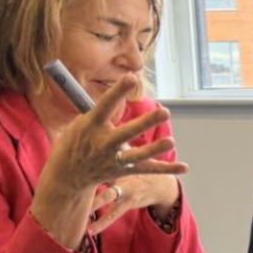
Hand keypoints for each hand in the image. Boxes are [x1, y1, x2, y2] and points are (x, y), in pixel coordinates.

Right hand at [32, 76, 185, 249]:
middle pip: (126, 132)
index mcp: (91, 126)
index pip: (105, 106)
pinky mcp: (124, 171)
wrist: (68, 175)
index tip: (132, 77)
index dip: (118, 91)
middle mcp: (103, 143)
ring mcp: (114, 160)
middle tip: (164, 112)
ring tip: (171, 141)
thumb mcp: (81, 123)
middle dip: (145, 123)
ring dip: (155, 149)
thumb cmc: (77, 141)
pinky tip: (184, 166)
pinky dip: (166, 169)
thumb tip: (120, 91)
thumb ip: (102, 110)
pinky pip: (148, 170)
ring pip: (138, 156)